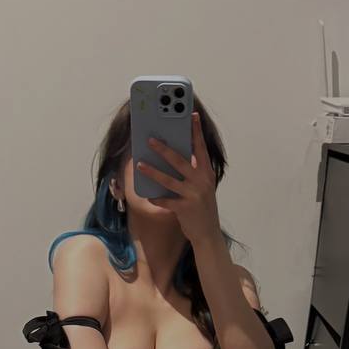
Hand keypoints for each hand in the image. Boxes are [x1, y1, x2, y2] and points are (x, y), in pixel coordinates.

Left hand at [136, 111, 220, 244]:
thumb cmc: (202, 208)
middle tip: (150, 140)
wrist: (208, 233)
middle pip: (180, 161)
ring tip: (140, 164)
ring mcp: (194, 195)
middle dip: (164, 149)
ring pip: (169, 180)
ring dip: (153, 171)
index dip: (196, 131)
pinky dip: (156, 198)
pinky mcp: (185, 208)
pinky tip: (148, 196)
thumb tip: (174, 157)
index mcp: (207, 173)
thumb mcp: (202, 187)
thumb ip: (192, 172)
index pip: (201, 148)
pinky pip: (166, 201)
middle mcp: (202, 181)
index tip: (191, 115)